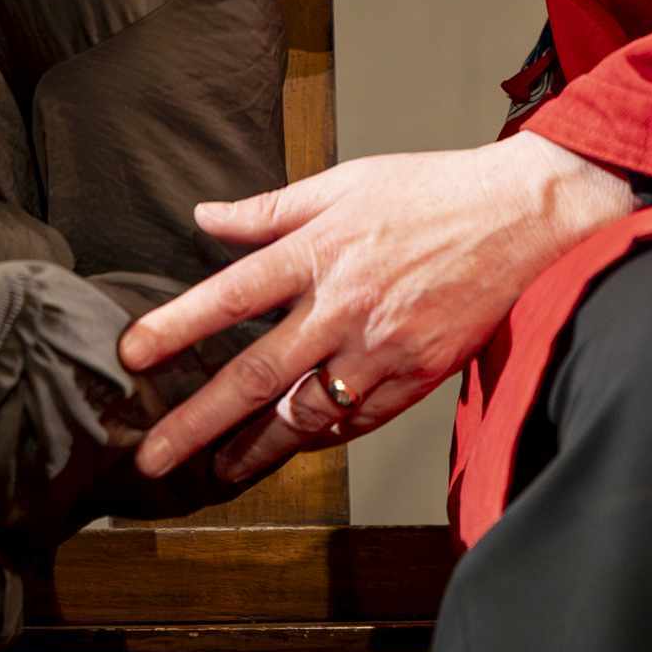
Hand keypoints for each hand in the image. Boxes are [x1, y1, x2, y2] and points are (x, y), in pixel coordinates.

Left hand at [117, 132, 637, 480]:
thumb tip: (206, 217)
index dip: (176, 328)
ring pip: (306, 414)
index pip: (230, 296)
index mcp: (319, 250)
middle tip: (152, 459)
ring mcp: (382, 348)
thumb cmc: (428, 190)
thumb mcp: (344, 181)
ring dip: (256, 448)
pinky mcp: (417, 375)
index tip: (131, 356)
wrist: (519, 216)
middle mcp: (343, 306)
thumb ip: (271, 208)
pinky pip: (359, 420)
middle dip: (197, 422)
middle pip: (255, 375)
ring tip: (219, 469)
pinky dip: (323, 437)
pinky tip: (295, 446)